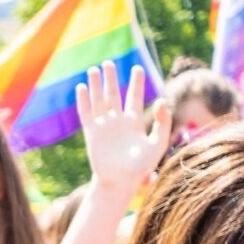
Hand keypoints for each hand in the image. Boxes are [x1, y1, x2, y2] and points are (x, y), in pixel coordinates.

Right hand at [76, 61, 170, 197]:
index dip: (135, 83)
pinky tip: (81, 87)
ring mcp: (104, 126)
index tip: (137, 68)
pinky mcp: (92, 133)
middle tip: (109, 63)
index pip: (134, 97)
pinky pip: (86, 113)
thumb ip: (163, 123)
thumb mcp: (158, 144)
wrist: (120, 181)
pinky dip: (83, 100)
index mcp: (134, 123)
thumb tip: (162, 101)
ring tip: (93, 69)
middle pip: (113, 95)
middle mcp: (118, 122)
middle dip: (111, 79)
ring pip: (99, 101)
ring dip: (96, 85)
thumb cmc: (141, 167)